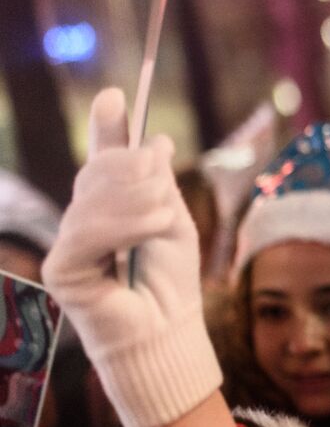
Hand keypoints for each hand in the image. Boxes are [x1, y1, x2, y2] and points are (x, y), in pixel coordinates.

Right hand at [41, 88, 224, 426]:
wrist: (167, 330)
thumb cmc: (172, 281)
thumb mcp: (173, 220)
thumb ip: (158, 183)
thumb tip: (154, 140)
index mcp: (110, 205)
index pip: (106, 160)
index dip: (110, 128)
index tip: (118, 96)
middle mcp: (82, 219)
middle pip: (101, 170)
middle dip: (138, 173)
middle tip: (165, 199)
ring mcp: (67, 242)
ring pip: (97, 196)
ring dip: (140, 203)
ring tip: (163, 223)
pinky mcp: (60, 268)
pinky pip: (89, 231)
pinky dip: (125, 226)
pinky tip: (148, 232)